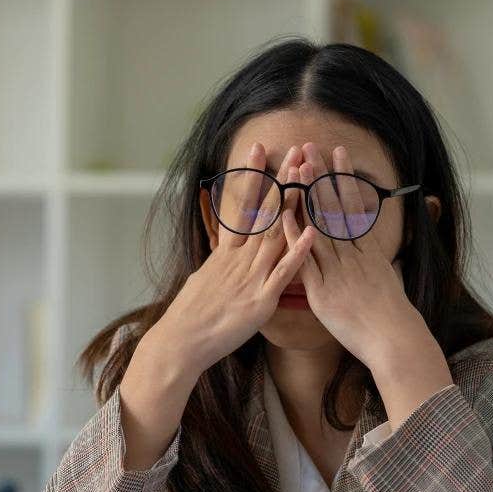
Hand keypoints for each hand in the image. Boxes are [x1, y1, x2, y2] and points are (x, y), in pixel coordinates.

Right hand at [149, 142, 315, 376]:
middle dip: (281, 179)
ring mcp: (251, 277)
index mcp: (226, 253)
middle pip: (264, 212)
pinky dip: (298, 252)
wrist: (181, 342)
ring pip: (276, 233)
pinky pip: (283, 273)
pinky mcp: (260, 300)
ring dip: (294, 204)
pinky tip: (311, 232)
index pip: (241, 205)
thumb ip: (220, 263)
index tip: (259, 149)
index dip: (251, 176)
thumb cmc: (191, 316)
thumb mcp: (204, 279)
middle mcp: (239, 259)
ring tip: (308, 176)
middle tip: (294, 150)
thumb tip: (223, 252)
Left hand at [289, 142, 452, 417]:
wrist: (393, 340)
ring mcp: (336, 270)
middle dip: (322, 176)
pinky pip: (305, 259)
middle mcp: (352, 254)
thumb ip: (374, 262)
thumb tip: (371, 250)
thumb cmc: (391, 317)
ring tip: (297, 167)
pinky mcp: (322, 290)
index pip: (352, 206)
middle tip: (311, 146)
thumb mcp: (387, 280)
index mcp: (367, 250)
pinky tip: (283, 216)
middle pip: (334, 207)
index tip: (336, 154)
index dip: (343, 179)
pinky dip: (295, 237)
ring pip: (319, 225)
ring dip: (307, 195)